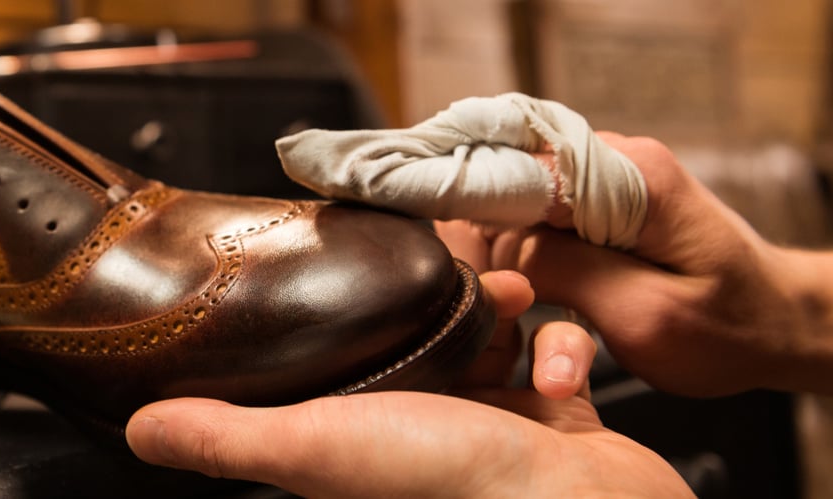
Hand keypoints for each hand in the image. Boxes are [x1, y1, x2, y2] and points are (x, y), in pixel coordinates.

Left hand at [125, 272, 692, 496]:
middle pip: (419, 342)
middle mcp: (426, 432)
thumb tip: (141, 430)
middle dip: (438, 300)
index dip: (345, 318)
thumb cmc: (458, 486)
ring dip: (504, 314)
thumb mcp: (317, 450)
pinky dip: (562, 351)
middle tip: (457, 273)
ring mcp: (496, 430)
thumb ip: (231, 439)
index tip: (359, 271)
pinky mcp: (560, 426)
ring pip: (490, 342)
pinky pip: (556, 362)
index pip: (337, 367)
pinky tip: (559, 365)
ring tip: (513, 304)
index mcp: (361, 435)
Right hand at [438, 133, 832, 395]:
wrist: (777, 324)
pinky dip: (522, 265)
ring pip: (510, 212)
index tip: (425, 235)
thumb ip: (567, 271)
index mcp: (627, 176)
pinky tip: (535, 300)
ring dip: (509, 269)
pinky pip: (529, 224)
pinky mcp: (592, 206)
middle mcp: (609, 163)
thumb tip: (499, 252)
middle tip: (502, 311)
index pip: (512, 166)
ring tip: (537, 325)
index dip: (458, 196)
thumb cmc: (728, 327)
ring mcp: (599, 182)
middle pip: (501, 189)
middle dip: (488, 252)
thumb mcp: (645, 314)